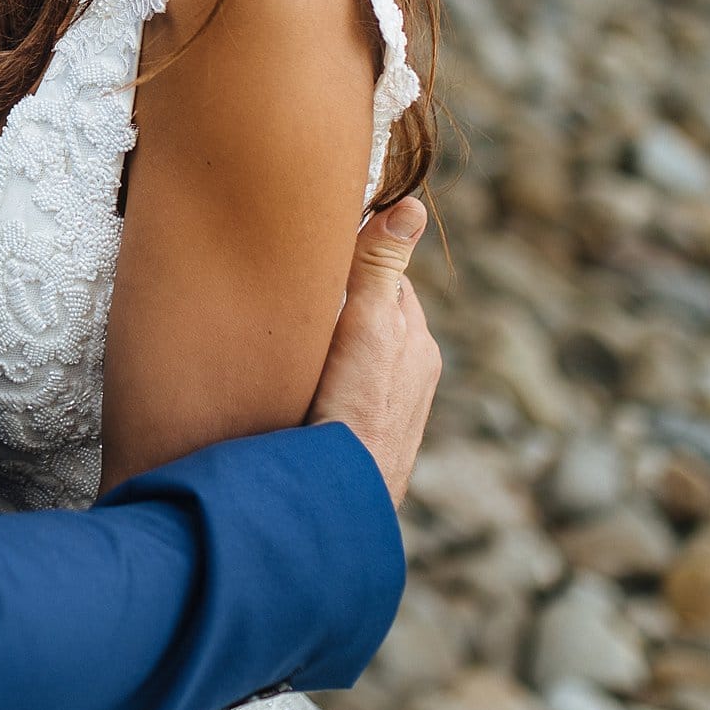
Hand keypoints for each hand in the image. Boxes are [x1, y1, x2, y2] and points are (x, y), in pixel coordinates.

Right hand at [304, 196, 440, 504]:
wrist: (340, 503)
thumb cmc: (353, 412)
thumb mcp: (366, 328)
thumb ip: (380, 268)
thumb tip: (411, 205)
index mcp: (415, 340)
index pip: (385, 278)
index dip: (351, 262)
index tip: (316, 253)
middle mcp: (413, 373)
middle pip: (373, 316)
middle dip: (343, 302)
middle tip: (297, 295)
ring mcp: (393, 408)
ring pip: (359, 356)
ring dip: (333, 345)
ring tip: (294, 343)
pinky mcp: (369, 436)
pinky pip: (349, 390)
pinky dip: (329, 381)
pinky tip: (301, 390)